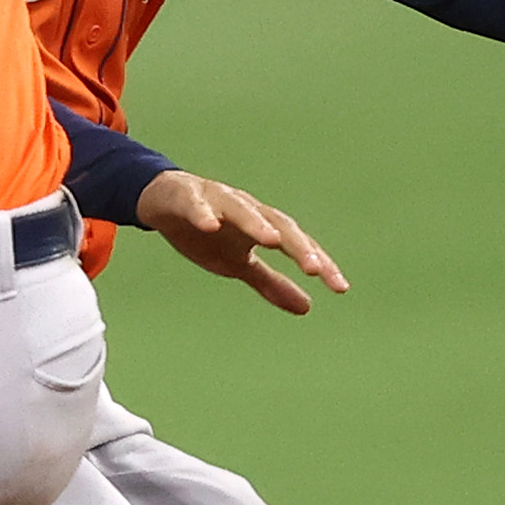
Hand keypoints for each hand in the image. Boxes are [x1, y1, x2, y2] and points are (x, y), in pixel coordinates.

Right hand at [137, 170, 345, 315]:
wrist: (165, 202)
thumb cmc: (209, 232)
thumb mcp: (239, 263)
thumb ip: (271, 283)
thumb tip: (307, 307)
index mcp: (264, 226)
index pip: (298, 245)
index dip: (320, 263)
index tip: (339, 287)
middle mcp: (248, 210)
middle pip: (279, 225)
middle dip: (297, 246)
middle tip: (313, 269)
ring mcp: (218, 201)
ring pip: (242, 210)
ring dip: (257, 224)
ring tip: (272, 240)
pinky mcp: (188, 198)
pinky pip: (197, 205)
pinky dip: (203, 213)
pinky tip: (210, 224)